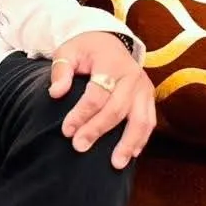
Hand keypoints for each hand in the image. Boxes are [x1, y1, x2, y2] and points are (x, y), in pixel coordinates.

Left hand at [48, 32, 155, 169]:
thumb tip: (55, 93)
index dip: (81, 114)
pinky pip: (149, 121)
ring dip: (128, 143)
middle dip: (97, 130)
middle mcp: (132, 76)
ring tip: (116, 164)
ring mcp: (144, 87)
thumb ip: (60, 70)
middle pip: (116, 109)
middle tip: (79, 147)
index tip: (66, 130)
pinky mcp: (149, 96)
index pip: (96, 94)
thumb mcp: (68, 51)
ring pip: (140, 120)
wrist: (109, 40)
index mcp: (111, 63)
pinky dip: (142, 139)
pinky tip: (132, 154)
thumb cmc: (85, 49)